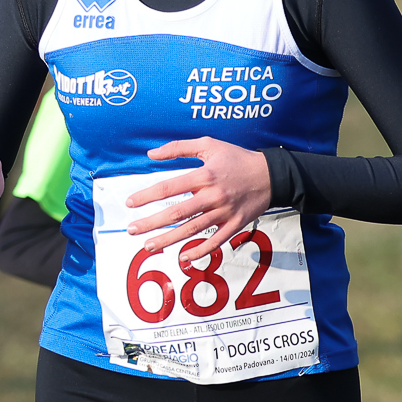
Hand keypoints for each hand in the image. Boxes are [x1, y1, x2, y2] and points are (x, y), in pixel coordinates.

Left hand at [127, 137, 271, 252]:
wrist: (271, 175)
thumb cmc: (237, 158)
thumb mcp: (209, 145)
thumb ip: (179, 147)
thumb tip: (151, 154)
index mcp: (204, 175)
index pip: (169, 187)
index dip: (147, 196)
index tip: (130, 203)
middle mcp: (212, 196)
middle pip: (176, 213)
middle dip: (151, 223)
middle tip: (131, 230)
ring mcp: (224, 213)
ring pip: (192, 230)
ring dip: (168, 240)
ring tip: (148, 246)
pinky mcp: (235, 225)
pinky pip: (216, 242)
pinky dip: (200, 251)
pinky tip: (183, 257)